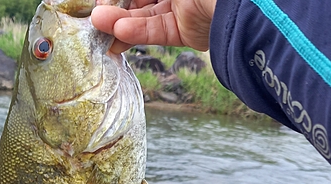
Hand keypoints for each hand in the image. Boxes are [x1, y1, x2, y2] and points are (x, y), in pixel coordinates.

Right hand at [91, 0, 216, 52]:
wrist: (234, 0)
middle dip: (115, 8)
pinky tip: (118, 34)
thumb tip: (110, 2)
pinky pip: (155, 31)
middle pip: (136, 0)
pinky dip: (136, 33)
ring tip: (100, 27)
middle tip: (96, 17)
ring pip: (143, 16)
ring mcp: (179, 9)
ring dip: (120, 22)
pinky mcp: (183, 31)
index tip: (101, 2)